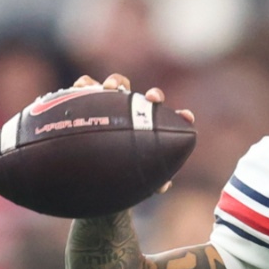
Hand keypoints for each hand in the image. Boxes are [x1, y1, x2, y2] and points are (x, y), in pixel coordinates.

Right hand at [73, 73, 191, 195]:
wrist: (91, 169)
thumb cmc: (118, 170)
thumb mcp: (136, 176)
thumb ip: (152, 180)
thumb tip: (164, 186)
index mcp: (150, 127)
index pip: (171, 121)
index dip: (181, 117)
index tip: (187, 117)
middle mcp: (134, 112)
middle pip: (150, 98)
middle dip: (154, 95)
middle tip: (151, 99)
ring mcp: (112, 103)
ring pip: (118, 85)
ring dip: (116, 82)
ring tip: (109, 88)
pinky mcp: (87, 100)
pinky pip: (86, 87)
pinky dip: (85, 84)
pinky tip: (80, 88)